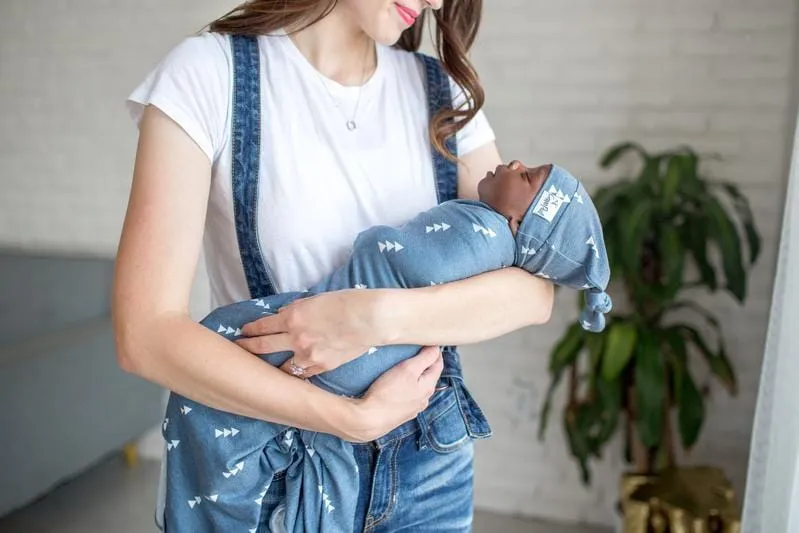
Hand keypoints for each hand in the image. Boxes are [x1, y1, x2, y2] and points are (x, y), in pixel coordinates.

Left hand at [235, 290, 384, 377]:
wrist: (371, 318)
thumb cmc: (348, 302)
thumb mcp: (317, 299)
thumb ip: (298, 310)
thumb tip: (285, 316)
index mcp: (293, 317)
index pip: (263, 325)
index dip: (250, 329)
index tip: (243, 332)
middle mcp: (295, 337)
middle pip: (264, 346)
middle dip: (249, 347)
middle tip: (240, 349)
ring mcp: (307, 355)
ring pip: (282, 366)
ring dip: (273, 366)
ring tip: (265, 370)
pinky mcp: (322, 366)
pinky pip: (303, 373)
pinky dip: (297, 373)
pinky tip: (292, 376)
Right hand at [338, 346, 443, 442]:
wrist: (368, 419)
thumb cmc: (388, 392)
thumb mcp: (408, 369)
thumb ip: (425, 358)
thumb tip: (436, 348)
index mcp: (428, 387)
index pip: (438, 365)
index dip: (435, 351)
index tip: (427, 341)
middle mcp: (424, 399)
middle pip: (429, 376)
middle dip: (425, 363)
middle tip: (415, 350)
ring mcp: (412, 408)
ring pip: (418, 387)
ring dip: (415, 376)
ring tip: (404, 366)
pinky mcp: (400, 414)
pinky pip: (407, 396)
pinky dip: (405, 387)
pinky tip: (395, 385)